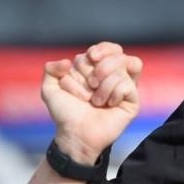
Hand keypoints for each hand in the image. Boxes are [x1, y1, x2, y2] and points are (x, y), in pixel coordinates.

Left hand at [40, 42, 142, 162]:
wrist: (75, 134)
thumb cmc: (65, 114)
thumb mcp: (50, 89)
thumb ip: (50, 69)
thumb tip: (66, 61)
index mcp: (96, 70)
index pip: (106, 48)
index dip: (99, 50)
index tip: (91, 57)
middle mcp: (112, 77)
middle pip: (118, 54)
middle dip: (99, 67)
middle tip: (91, 85)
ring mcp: (124, 88)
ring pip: (126, 65)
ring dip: (105, 82)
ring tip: (96, 100)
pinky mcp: (132, 101)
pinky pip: (128, 85)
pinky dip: (113, 93)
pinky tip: (108, 105)